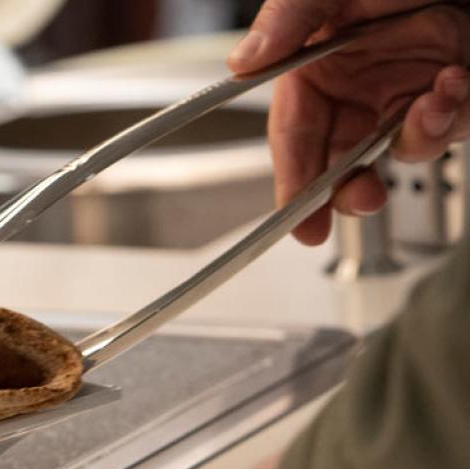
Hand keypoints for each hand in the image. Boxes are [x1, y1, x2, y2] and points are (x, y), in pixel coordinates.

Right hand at [228, 0, 469, 244]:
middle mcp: (358, 84)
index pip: (295, 137)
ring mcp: (405, 87)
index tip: (298, 222)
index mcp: (314, 67)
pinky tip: (453, 84)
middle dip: (354, 187)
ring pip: (403, 147)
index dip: (294, 184)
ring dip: (419, 138)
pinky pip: (451, 122)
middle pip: (344, 159)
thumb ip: (287, 22)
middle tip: (362, 199)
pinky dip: (454, 112)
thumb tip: (243, 62)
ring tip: (434, 101)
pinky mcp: (453, 86)